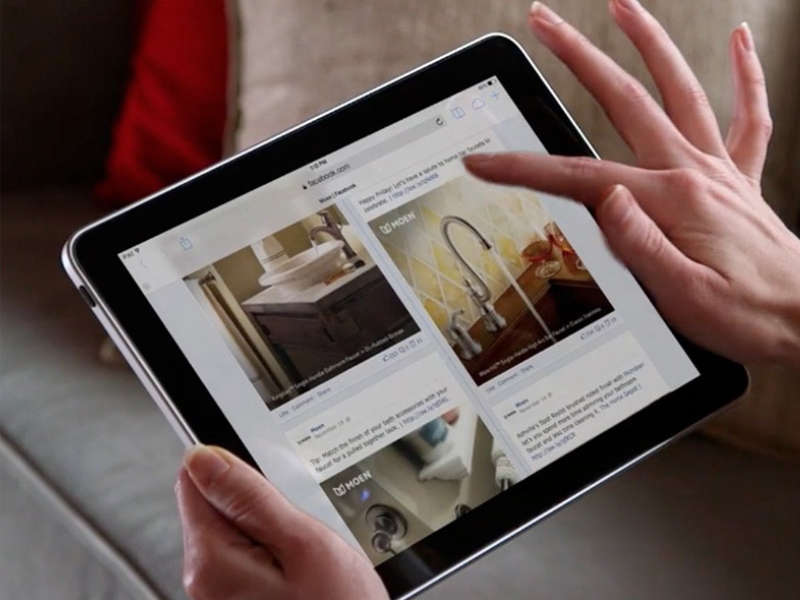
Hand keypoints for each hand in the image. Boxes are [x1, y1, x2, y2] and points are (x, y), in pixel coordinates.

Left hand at [175, 445, 388, 599]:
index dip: (234, 467)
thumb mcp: (302, 544)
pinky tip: (303, 571)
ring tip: (306, 554)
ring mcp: (221, 594)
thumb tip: (203, 458)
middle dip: (259, 503)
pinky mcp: (238, 599)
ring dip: (272, 529)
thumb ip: (250, 497)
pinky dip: (276, 552)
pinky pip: (250, 555)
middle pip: (216, 504)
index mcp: (212, 560)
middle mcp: (205, 581)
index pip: (195, 479)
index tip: (267, 479)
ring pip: (237, 529)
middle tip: (299, 526)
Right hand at [464, 0, 799, 367]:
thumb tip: (607, 199)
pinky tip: (738, 40)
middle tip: (545, 22)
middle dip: (577, 57)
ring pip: (679, 89)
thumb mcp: (682, 297)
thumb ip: (640, 245)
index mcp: (669, 201)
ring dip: (649, 42)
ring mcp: (717, 170)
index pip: (580, 177)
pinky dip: (745, 74)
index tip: (483, 160)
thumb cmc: (746, 314)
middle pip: (624, 100)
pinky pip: (748, 115)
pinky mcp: (738, 179)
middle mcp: (693, 172)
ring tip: (621, 5)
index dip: (523, 168)